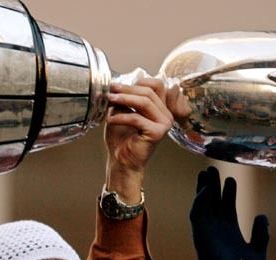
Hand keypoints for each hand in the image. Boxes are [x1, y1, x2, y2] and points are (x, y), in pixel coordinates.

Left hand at [103, 78, 174, 197]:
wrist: (121, 162)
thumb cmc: (121, 140)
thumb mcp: (121, 112)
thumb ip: (124, 99)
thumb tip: (117, 83)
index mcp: (159, 108)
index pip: (156, 84)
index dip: (137, 82)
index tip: (117, 85)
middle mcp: (165, 114)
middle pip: (149, 91)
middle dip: (127, 89)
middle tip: (111, 90)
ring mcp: (164, 123)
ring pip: (145, 102)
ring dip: (124, 99)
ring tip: (110, 100)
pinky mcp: (157, 133)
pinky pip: (137, 118)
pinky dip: (121, 117)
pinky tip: (110, 120)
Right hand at [190, 167, 268, 259]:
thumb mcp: (258, 251)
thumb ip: (260, 234)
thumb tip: (262, 216)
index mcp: (230, 231)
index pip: (227, 207)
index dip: (228, 193)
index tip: (231, 179)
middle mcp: (217, 228)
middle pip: (213, 201)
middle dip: (213, 185)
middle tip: (213, 168)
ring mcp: (208, 230)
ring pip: (204, 204)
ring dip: (204, 189)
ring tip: (206, 173)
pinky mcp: (201, 234)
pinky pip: (198, 214)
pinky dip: (200, 201)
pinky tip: (204, 189)